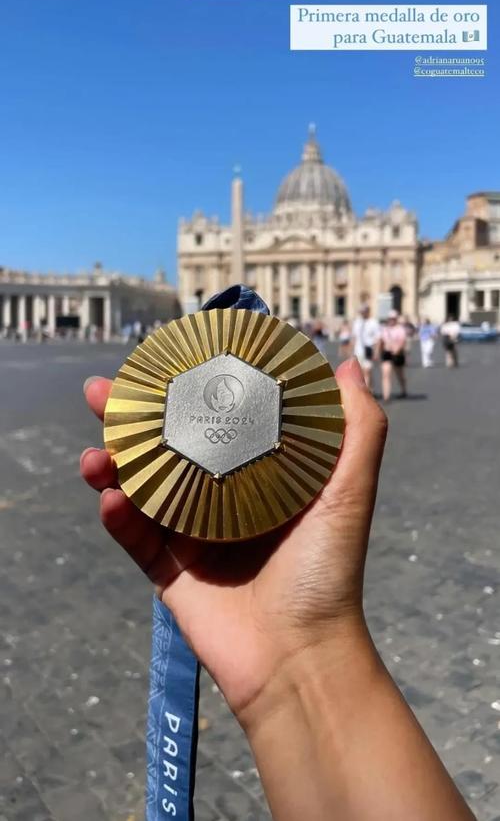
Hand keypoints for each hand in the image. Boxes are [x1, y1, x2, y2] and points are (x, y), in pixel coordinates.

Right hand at [80, 357, 386, 721]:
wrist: (299, 657)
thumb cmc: (328, 570)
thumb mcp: (349, 491)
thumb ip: (358, 428)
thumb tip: (346, 364)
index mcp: (256, 475)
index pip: (214, 419)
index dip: (186, 389)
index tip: (162, 360)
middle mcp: (219, 498)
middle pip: (165, 446)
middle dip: (128, 419)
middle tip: (101, 393)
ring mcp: (191, 535)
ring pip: (139, 487)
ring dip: (110, 464)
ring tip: (94, 450)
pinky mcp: (169, 572)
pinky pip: (133, 537)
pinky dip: (116, 515)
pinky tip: (109, 497)